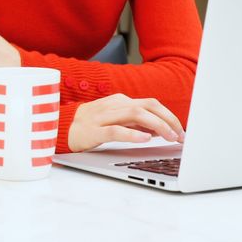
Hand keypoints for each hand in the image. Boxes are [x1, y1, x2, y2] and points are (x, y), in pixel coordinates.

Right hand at [67, 94, 185, 151]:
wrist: (59, 127)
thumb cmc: (90, 125)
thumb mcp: (116, 121)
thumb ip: (137, 123)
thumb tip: (161, 129)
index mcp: (121, 101)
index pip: (152, 103)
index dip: (170, 116)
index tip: (181, 131)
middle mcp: (114, 105)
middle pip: (148, 106)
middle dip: (168, 120)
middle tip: (180, 136)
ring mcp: (103, 117)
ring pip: (135, 114)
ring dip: (157, 126)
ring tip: (169, 137)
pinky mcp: (93, 131)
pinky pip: (116, 130)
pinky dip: (133, 134)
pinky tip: (145, 139)